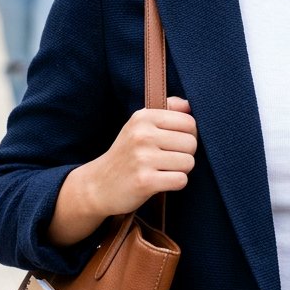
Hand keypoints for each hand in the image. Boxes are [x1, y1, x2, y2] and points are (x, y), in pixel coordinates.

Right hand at [84, 97, 196, 217]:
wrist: (98, 185)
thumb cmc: (127, 152)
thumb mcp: (139, 124)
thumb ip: (166, 109)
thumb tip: (188, 104)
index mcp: (143, 117)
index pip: (189, 122)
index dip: (189, 135)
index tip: (175, 142)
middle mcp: (142, 135)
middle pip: (191, 143)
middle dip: (186, 154)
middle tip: (167, 159)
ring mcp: (143, 158)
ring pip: (189, 162)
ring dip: (181, 170)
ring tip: (162, 169)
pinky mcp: (145, 181)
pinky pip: (181, 180)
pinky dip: (175, 183)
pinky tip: (160, 181)